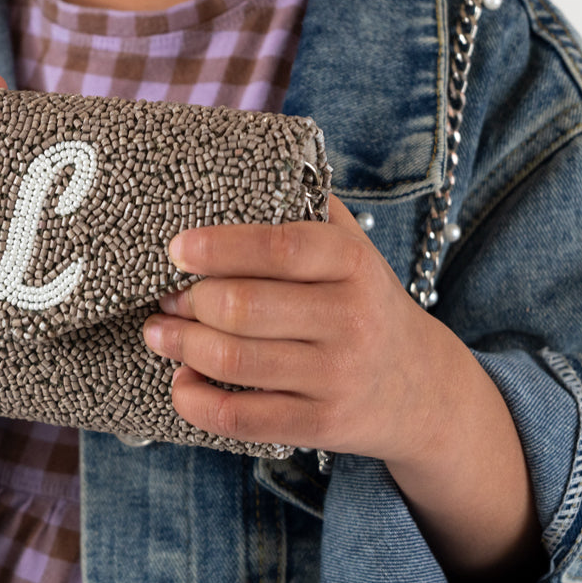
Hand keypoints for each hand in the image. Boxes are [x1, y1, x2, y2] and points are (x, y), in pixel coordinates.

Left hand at [141, 195, 452, 462]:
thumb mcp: (352, 249)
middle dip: (189, 302)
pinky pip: (240, 418)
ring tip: (159, 333)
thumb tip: (248, 157)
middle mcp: (350, 319)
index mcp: (353, 264)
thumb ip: (308, 208)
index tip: (177, 249)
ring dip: (180, 346)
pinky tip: (182, 383)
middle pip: (243, 308)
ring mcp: (336, 377)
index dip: (220, 247)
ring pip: (234, 361)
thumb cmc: (363, 304)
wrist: (422, 387)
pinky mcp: (320, 424)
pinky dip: (196, 400)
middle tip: (166, 297)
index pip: (281, 247)